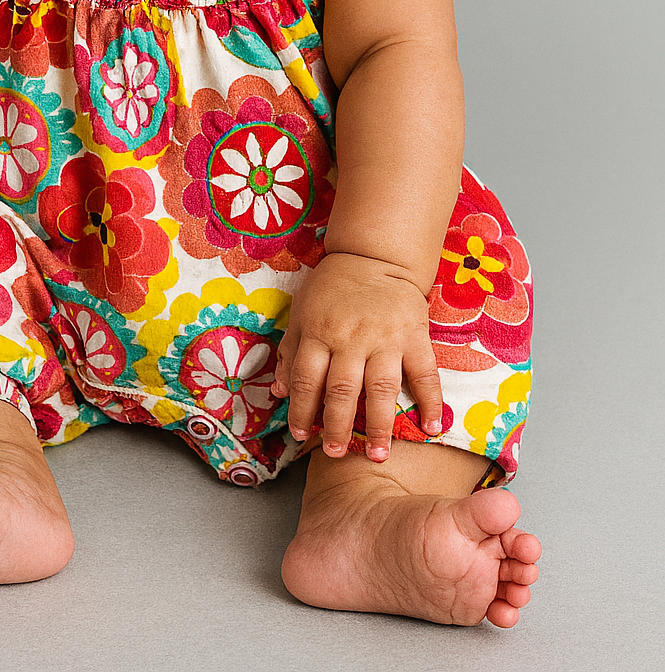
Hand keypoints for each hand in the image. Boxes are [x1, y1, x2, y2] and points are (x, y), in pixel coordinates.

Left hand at [272, 252, 443, 461]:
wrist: (374, 255)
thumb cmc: (333, 287)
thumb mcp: (302, 312)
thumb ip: (291, 352)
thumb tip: (279, 392)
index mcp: (319, 331)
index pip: (307, 380)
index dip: (302, 411)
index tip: (303, 436)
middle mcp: (351, 337)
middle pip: (343, 391)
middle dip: (337, 427)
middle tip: (336, 454)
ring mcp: (386, 338)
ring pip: (381, 389)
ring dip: (379, 426)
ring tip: (378, 455)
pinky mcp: (415, 336)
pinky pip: (425, 373)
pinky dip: (430, 402)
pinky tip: (431, 429)